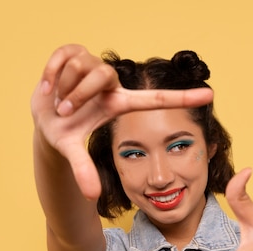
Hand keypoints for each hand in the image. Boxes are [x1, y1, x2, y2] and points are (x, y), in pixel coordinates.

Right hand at [30, 44, 213, 199]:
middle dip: (79, 95)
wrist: (42, 116)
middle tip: (65, 112)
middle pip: (103, 75)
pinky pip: (63, 57)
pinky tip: (49, 85)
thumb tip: (91, 196)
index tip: (210, 95)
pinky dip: (50, 73)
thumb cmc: (64, 132)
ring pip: (81, 67)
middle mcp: (110, 83)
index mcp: (118, 103)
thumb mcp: (73, 151)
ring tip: (58, 100)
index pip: (155, 99)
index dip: (182, 98)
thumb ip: (84, 170)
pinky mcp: (74, 51)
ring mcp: (93, 65)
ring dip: (63, 89)